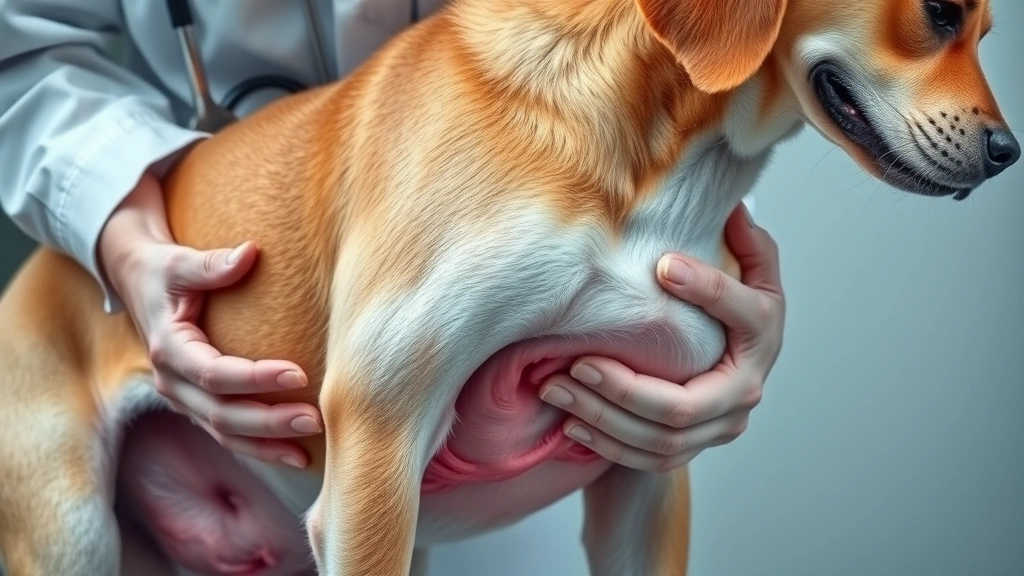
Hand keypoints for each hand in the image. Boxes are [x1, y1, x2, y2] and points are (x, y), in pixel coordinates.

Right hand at [98, 172, 322, 467]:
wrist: (136, 283)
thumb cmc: (162, 270)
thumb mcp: (179, 261)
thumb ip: (211, 264)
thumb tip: (250, 253)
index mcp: (168, 348)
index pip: (214, 373)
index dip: (255, 379)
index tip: (299, 374)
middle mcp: (171, 381)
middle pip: (221, 414)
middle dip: (269, 422)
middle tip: (315, 418)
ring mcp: (181, 398)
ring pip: (224, 433)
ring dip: (266, 445)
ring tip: (307, 453)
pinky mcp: (195, 403)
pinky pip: (226, 433)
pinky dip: (258, 447)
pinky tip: (293, 454)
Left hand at [539, 203, 783, 471]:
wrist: (741, 367)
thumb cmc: (738, 308)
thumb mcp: (752, 268)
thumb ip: (746, 239)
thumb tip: (733, 207)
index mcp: (764, 334)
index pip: (741, 313)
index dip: (706, 288)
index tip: (663, 265)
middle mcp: (746, 389)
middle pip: (682, 406)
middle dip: (623, 388)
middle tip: (576, 363)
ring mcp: (722, 427)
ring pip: (660, 440)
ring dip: (603, 417)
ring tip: (556, 387)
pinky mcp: (697, 447)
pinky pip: (650, 459)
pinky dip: (608, 444)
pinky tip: (572, 420)